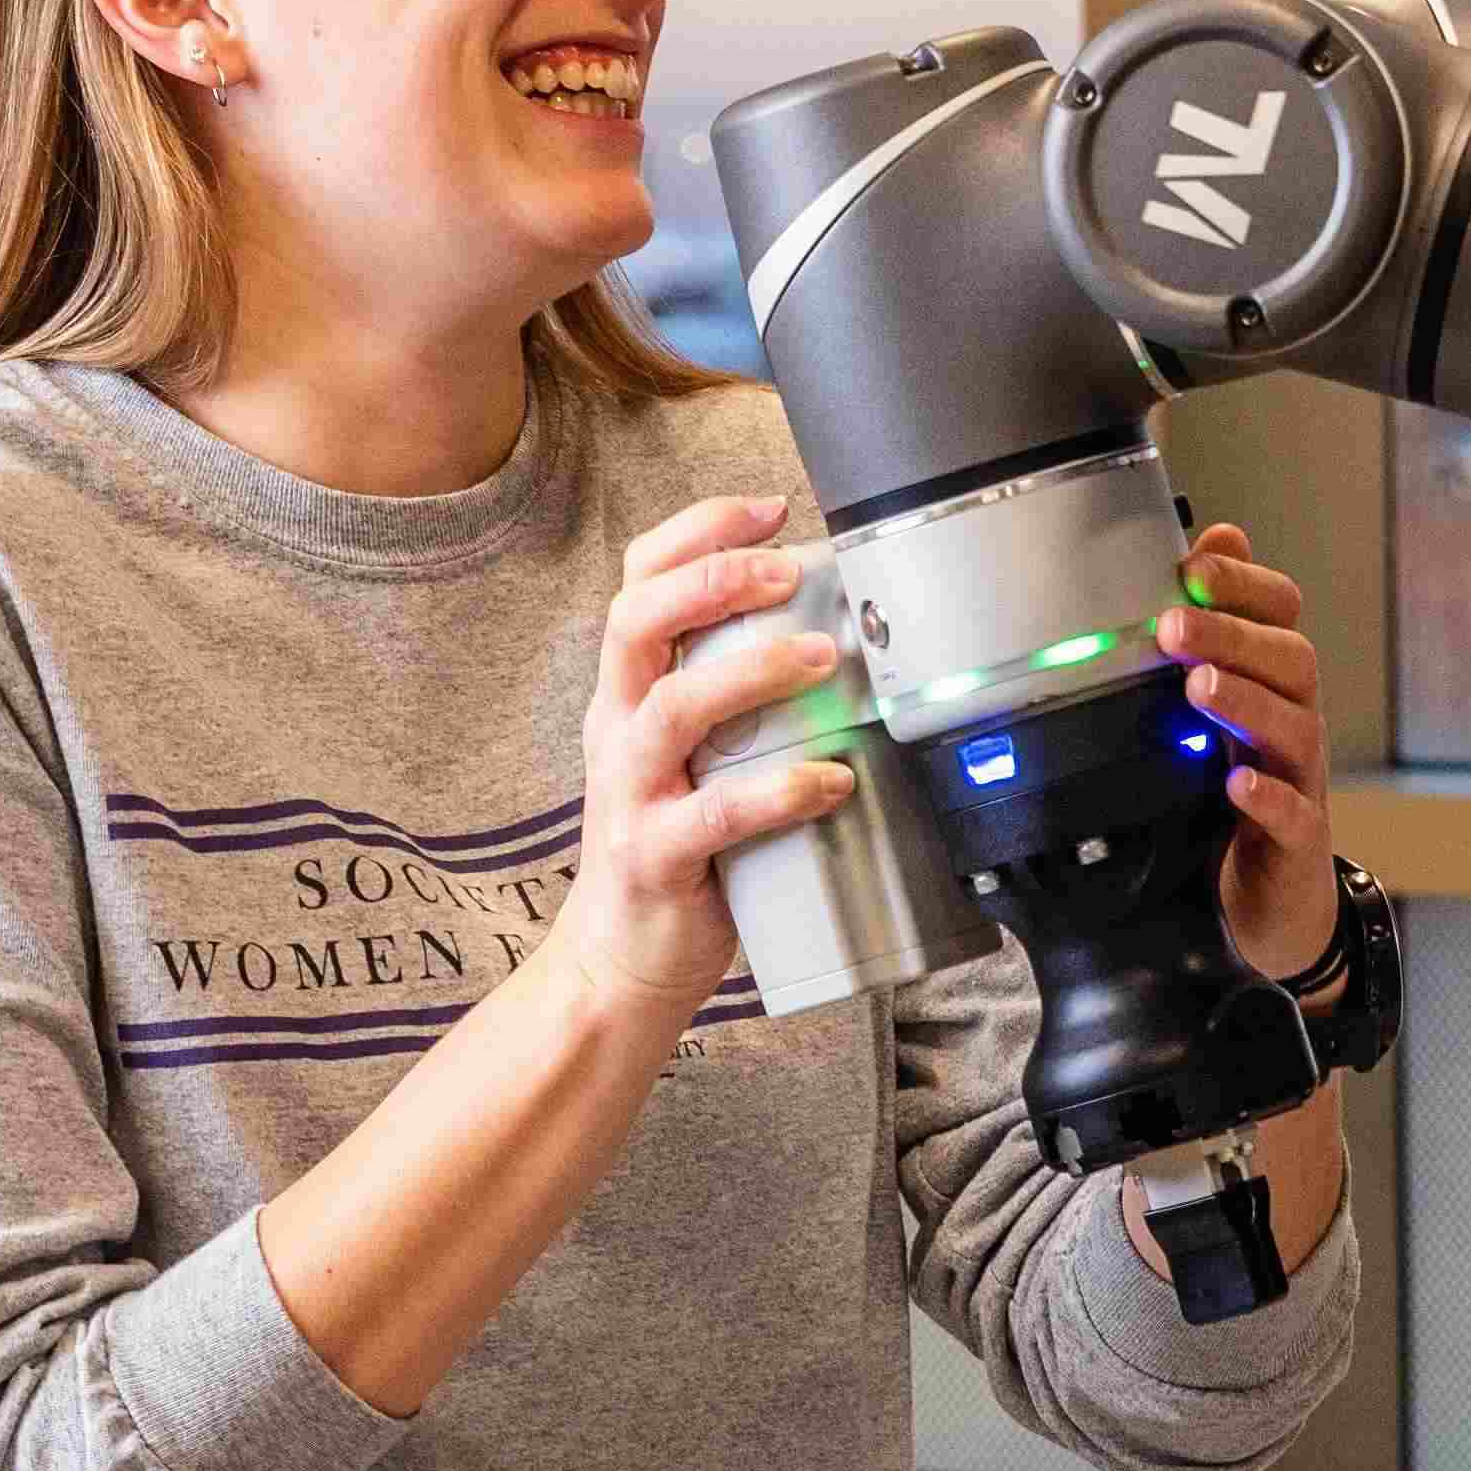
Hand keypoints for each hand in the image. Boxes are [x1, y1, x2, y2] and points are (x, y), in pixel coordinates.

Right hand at [553, 495, 860, 1025]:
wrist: (621, 960)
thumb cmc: (679, 846)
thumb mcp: (699, 755)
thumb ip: (745, 700)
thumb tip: (849, 637)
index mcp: (630, 693)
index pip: (639, 582)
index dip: (696, 533)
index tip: (769, 510)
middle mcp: (620, 729)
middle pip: (636, 621)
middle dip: (713, 581)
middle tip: (788, 573)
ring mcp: (631, 793)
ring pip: (673, 708)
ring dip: (753, 672)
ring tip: (823, 658)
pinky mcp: (655, 857)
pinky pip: (714, 814)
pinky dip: (780, 790)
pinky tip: (832, 781)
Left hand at [1154, 521, 1341, 977]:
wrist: (1266, 903)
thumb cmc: (1232, 796)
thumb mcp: (1212, 712)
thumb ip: (1207, 632)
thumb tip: (1205, 537)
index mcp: (1271, 681)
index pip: (1280, 611)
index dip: (1245, 582)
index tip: (1193, 567)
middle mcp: (1293, 721)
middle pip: (1291, 660)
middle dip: (1234, 635)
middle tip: (1174, 625)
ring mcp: (1300, 781)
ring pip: (1296, 727)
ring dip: (1249, 701)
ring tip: (1198, 689)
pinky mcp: (1296, 843)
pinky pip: (1294, 813)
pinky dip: (1267, 796)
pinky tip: (1235, 783)